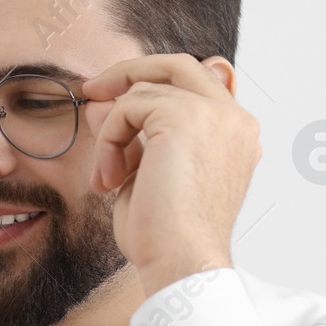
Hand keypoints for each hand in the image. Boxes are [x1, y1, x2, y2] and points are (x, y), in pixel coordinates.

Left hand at [80, 54, 259, 294]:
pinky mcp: (187, 118)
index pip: (198, 83)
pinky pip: (129, 106)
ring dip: (112, 131)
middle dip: (129, 73)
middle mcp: (234, 119)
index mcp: (234, 134)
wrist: (180, 261)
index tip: (114, 99)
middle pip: (177, 64)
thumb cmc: (165, 235)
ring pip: (144, 89)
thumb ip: (133, 135)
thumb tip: (99, 102)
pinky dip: (108, 140)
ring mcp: (216, 114)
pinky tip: (110, 179)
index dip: (155, 83)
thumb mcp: (146, 174)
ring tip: (108, 176)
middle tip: (91, 91)